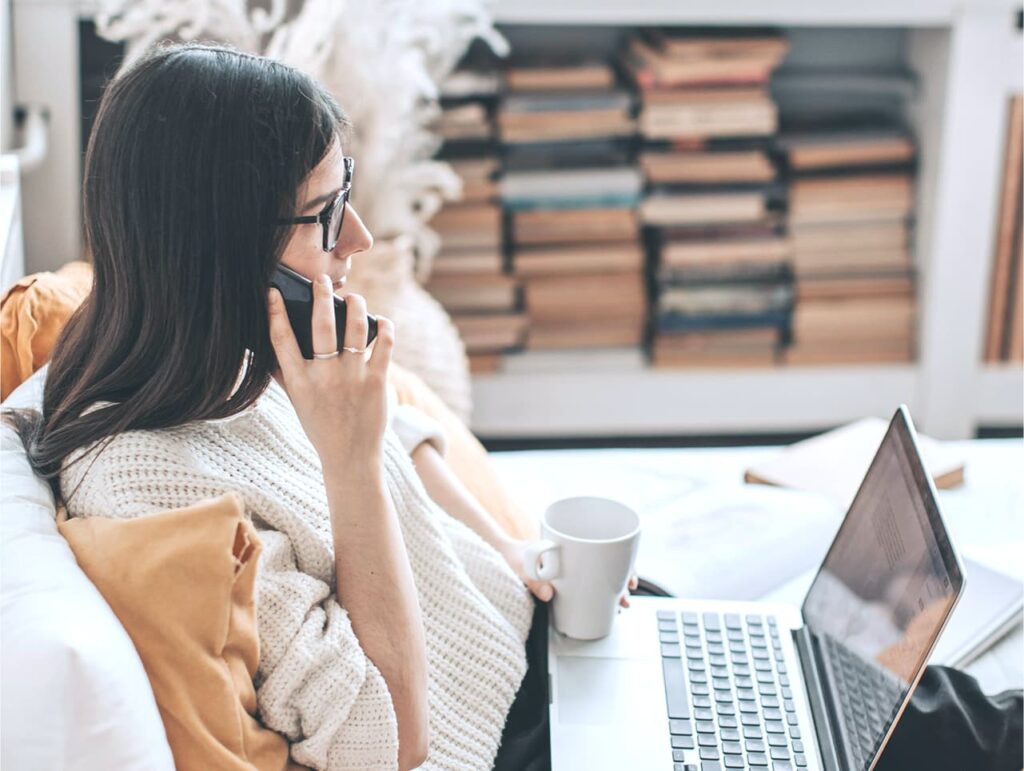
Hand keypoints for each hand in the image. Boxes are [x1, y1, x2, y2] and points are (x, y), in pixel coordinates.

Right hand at [267, 274, 393, 467]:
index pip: (280, 339)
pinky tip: (380, 321)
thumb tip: (268, 343)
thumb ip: (283, 373)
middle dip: (320, 296)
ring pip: (355, 327)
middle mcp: (324, 377)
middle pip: (320, 326)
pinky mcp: (377, 381)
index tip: (273, 291)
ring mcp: (352, 378)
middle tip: (321, 279)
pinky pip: (383, 344)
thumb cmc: (320, 426)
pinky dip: (384, 328)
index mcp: (299, 382)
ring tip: (354, 298)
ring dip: (356, 305)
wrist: (350, 458)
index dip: (275, 312)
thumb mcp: (296, 401)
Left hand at [497, 538, 639, 607]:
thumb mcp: (521, 566)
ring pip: (603, 573)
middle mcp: (576, 553)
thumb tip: (549, 594)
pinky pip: (590, 581)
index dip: (624, 564)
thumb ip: (532, 580)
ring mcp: (573, 564)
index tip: (630, 579)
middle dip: (623, 580)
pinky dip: (601, 590)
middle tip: (626, 597)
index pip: (606, 548)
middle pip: (610, 563)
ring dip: (614, 586)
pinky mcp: (566, 577)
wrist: (501, 551)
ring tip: (621, 601)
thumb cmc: (513, 554)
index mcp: (571, 545)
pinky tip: (608, 600)